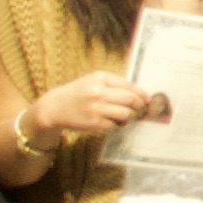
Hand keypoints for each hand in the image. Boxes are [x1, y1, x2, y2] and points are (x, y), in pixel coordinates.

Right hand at [30, 69, 153, 141]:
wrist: (55, 107)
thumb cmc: (78, 93)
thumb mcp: (93, 81)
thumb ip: (113, 84)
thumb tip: (138, 94)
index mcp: (100, 77)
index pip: (128, 85)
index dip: (141, 93)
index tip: (147, 99)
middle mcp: (98, 91)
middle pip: (130, 99)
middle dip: (138, 105)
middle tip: (139, 108)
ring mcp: (96, 107)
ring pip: (125, 113)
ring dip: (129, 116)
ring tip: (125, 116)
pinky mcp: (93, 122)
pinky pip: (114, 124)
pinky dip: (117, 124)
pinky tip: (112, 122)